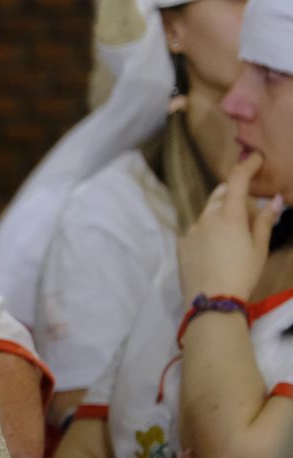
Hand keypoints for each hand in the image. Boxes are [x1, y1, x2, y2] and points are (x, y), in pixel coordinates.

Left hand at [178, 153, 282, 300]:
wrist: (211, 299)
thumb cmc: (242, 272)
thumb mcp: (260, 247)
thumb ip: (266, 220)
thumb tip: (275, 199)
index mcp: (229, 214)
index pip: (237, 180)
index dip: (247, 165)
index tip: (256, 158)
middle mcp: (207, 216)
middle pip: (222, 194)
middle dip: (236, 194)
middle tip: (250, 212)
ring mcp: (191, 229)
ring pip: (208, 211)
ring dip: (221, 213)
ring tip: (234, 235)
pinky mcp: (181, 242)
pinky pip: (198, 229)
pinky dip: (209, 230)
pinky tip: (216, 249)